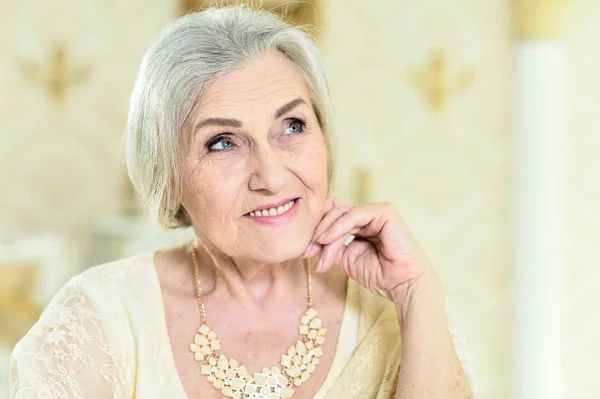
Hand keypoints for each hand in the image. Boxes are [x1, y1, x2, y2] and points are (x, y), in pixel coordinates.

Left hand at [303, 196, 442, 301]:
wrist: (403, 286)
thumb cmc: (380, 275)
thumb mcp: (346, 259)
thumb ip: (331, 246)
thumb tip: (309, 241)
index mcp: (360, 224)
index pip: (331, 215)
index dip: (316, 229)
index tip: (304, 250)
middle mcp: (368, 214)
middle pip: (332, 211)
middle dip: (317, 232)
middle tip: (307, 252)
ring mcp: (377, 211)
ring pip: (340, 214)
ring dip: (325, 234)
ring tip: (316, 252)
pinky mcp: (385, 211)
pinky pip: (353, 214)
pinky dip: (337, 228)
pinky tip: (327, 240)